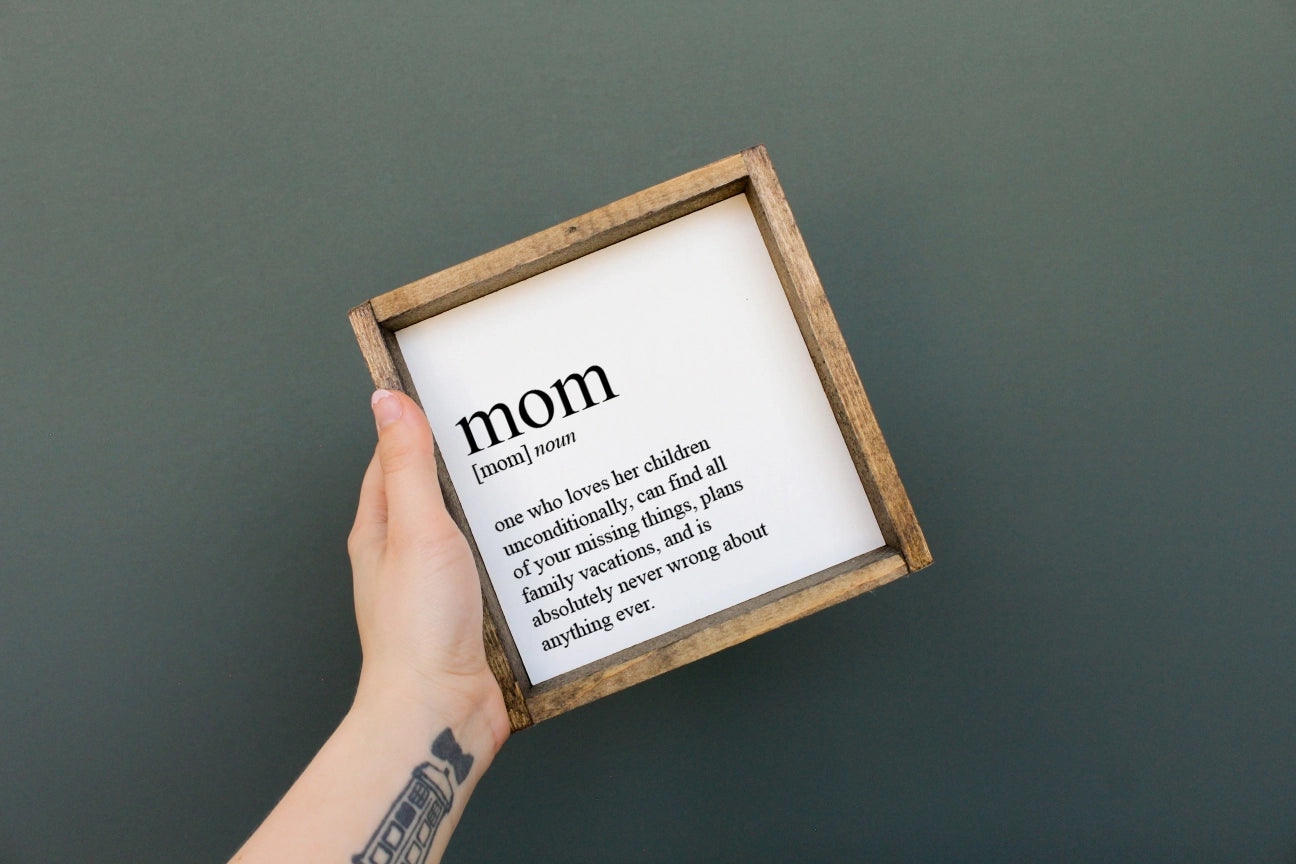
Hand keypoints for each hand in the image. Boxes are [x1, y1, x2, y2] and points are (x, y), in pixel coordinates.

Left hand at [347, 389, 508, 745]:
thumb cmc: (417, 632)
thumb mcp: (415, 529)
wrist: (441, 711)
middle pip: (439, 494)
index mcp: (381, 530)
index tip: (451, 398)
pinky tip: (545, 546)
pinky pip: (498, 570)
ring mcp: (441, 587)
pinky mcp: (474, 614)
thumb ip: (407, 465)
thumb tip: (387, 402)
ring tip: (538, 482)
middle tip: (509, 435)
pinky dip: (520, 553)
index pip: (394, 459)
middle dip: (472, 466)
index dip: (419, 425)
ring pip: (473, 533)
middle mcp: (408, 556)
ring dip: (501, 512)